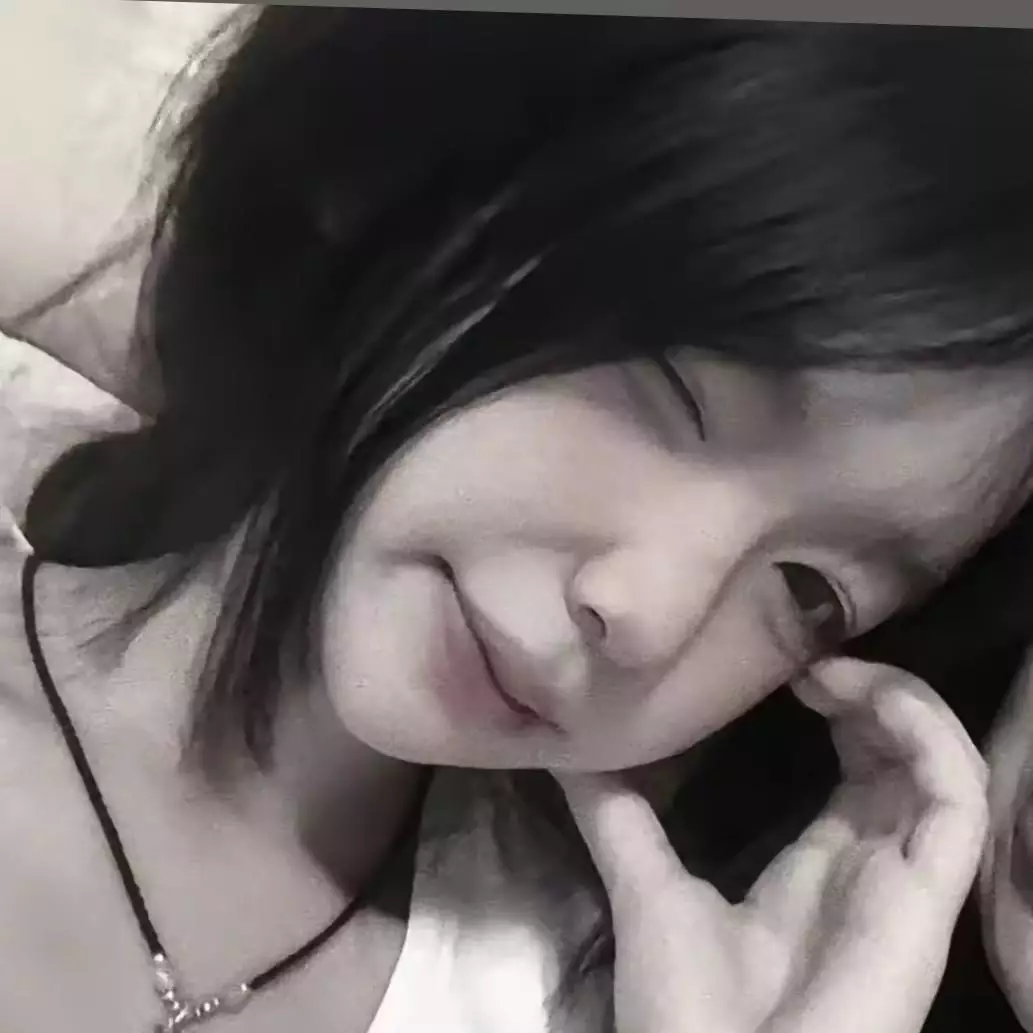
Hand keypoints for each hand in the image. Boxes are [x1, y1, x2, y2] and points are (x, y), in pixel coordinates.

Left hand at [555, 658, 988, 1032]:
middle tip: (814, 659)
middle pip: (906, 766)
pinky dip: (930, 738)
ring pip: (943, 772)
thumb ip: (619, 819)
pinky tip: (870, 697)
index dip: (844, 714)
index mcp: (817, 872)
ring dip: (903, 705)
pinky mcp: (924, 901)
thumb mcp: (647, 888)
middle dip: (874, 697)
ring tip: (836, 670)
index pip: (859, 777)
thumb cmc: (687, 1012)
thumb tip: (570, 752)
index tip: (793, 667)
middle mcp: (871, 871)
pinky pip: (959, 804)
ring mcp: (904, 885)